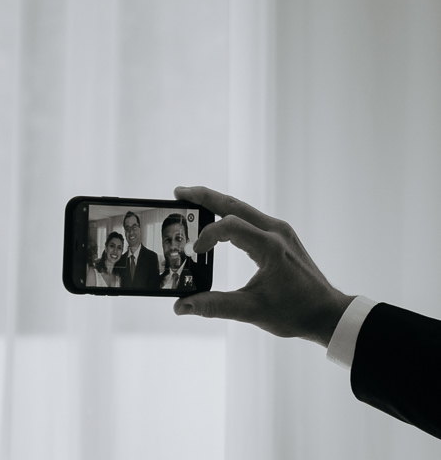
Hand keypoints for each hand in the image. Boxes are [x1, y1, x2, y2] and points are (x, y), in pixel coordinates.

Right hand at [172, 186, 354, 346]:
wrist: (327, 312)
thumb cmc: (295, 312)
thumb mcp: (251, 311)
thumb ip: (214, 306)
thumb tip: (181, 306)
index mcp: (270, 247)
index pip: (230, 226)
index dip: (207, 236)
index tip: (194, 252)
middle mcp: (276, 231)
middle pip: (233, 204)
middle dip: (204, 197)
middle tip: (179, 193)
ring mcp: (280, 230)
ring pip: (242, 207)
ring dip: (216, 202)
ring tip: (191, 200)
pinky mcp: (280, 235)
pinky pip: (251, 216)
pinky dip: (229, 213)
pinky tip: (216, 218)